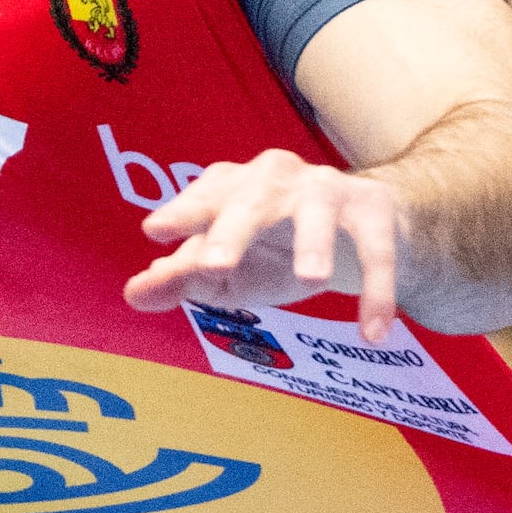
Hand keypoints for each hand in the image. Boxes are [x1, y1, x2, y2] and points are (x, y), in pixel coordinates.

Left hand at [123, 151, 408, 337]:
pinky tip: (373, 333)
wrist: (363, 230)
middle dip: (233, 231)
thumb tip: (135, 294)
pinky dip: (376, 291)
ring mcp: (325, 190)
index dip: (181, 213)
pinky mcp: (373, 211)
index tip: (156, 231)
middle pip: (251, 201)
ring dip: (314, 243)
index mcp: (232, 188)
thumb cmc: (279, 248)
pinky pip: (374, 251)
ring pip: (317, 212)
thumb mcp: (229, 272)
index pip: (202, 199)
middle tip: (214, 265)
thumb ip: (181, 281)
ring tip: (312, 279)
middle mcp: (275, 179)